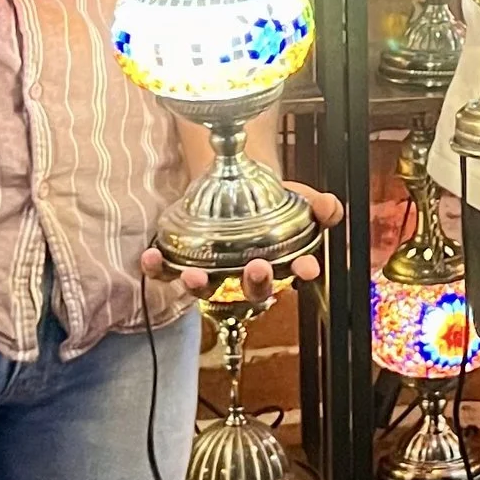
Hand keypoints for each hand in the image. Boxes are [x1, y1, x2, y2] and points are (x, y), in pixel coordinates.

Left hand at [140, 186, 343, 306]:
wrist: (232, 187)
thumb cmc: (269, 206)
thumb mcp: (298, 199)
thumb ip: (318, 206)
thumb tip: (328, 207)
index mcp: (280, 265)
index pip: (295, 273)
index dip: (302, 271)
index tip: (307, 267)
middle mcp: (247, 278)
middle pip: (253, 291)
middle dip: (256, 283)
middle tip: (257, 268)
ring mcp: (215, 274)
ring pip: (207, 290)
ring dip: (201, 285)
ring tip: (195, 275)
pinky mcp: (184, 265)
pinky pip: (168, 273)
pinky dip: (158, 269)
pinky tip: (150, 257)